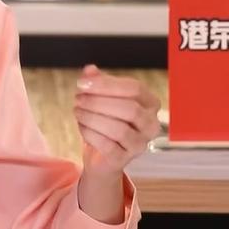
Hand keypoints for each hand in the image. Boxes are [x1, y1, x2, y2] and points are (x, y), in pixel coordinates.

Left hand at [73, 64, 160, 179]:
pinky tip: (81, 126)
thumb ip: (97, 81)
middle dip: (99, 102)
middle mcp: (151, 124)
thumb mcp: (101, 97)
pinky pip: (107, 145)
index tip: (82, 83)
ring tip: (77, 111)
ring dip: (92, 117)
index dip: (106, 84)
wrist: (100, 155)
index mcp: (150, 103)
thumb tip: (89, 70)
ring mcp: (140, 144)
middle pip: (129, 108)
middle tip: (77, 99)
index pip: (135, 88)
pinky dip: (90, 134)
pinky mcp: (124, 159)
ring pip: (118, 129)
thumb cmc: (105, 120)